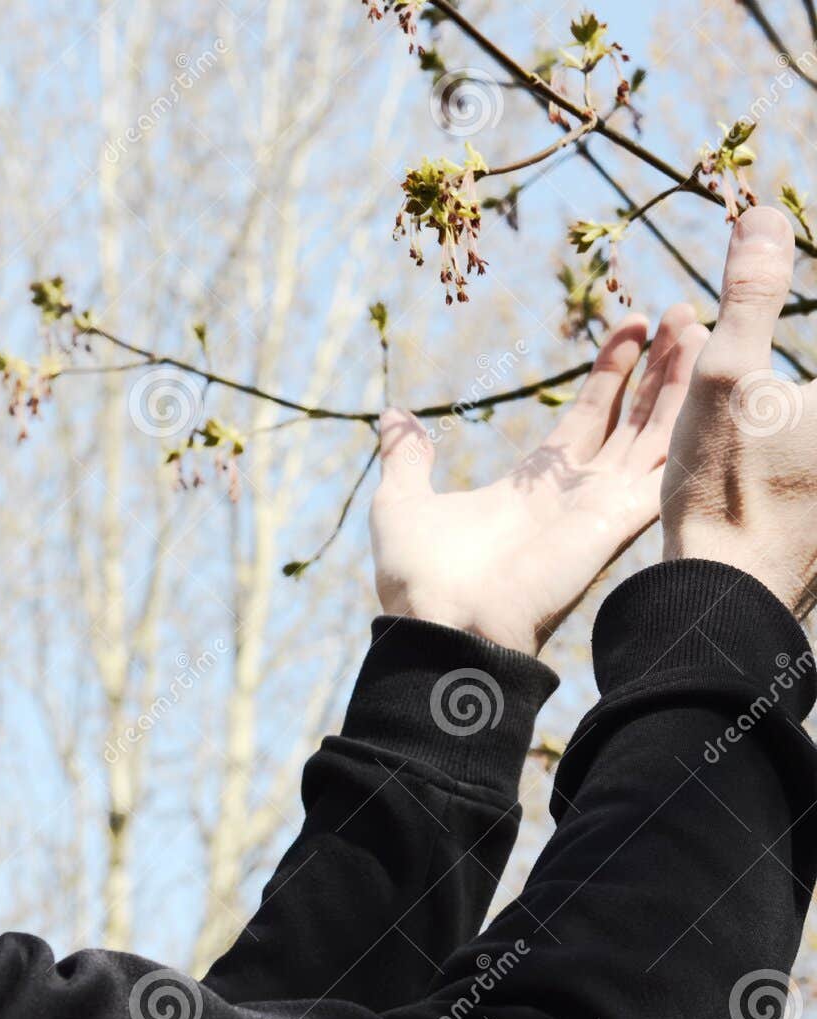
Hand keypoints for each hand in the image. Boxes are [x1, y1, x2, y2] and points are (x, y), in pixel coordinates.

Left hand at [372, 306, 707, 655]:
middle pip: (633, 418)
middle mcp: (575, 495)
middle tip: (679, 312)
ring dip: (679, 384)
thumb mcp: (402, 500)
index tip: (627, 324)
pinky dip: (687, 428)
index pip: (589, 416)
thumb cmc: (419, 575)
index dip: (611, 371)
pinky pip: (663, 471)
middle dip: (658, 367)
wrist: (437, 622)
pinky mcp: (614, 524)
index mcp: (534, 487)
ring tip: (696, 326)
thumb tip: (393, 418)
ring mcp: (599, 508)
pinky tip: (710, 386)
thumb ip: (407, 457)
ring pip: (657, 434)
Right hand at [660, 206, 816, 615]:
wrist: (728, 592)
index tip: (780, 237)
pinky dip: (806, 423)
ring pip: (813, 413)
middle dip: (767, 343)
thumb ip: (750, 295)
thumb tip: (759, 214)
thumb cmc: (723, 485)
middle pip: (812, 382)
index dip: (787, 294)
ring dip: (796, 399)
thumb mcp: (722, 377)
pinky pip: (816, 446)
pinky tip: (785, 429)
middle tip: (746, 325)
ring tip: (743, 378)